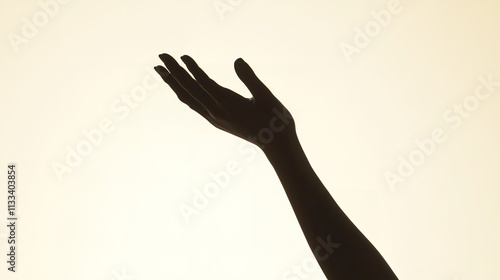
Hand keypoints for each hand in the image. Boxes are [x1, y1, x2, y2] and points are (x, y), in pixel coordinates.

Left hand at [154, 53, 295, 149]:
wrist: (276, 145)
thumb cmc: (275, 120)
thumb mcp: (266, 96)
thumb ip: (250, 78)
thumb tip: (237, 60)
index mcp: (229, 104)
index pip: (204, 83)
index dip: (192, 69)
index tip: (181, 56)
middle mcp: (217, 112)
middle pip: (190, 89)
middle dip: (174, 72)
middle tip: (161, 55)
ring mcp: (215, 118)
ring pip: (188, 99)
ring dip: (174, 83)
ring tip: (161, 69)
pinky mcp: (216, 121)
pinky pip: (195, 106)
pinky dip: (184, 94)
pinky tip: (180, 88)